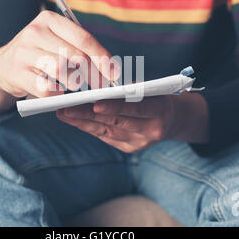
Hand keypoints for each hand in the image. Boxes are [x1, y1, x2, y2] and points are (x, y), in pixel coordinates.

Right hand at [0, 10, 119, 112]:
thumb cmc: (40, 52)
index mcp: (49, 19)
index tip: (114, 73)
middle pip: (75, 56)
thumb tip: (109, 68)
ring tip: (77, 85)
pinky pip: (46, 88)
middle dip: (93, 74)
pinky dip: (58, 94)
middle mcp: (35, 32)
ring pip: (61, 70)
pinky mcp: (18, 73)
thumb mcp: (55, 40)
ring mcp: (24, 52)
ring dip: (75, 82)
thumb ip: (79, 47)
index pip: (84, 38)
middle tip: (101, 86)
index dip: (102, 57)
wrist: (3, 65)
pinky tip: (59, 92)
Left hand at [57, 92, 208, 152]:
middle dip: (88, 115)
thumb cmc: (159, 97)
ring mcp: (140, 143)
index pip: (135, 109)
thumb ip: (132, 91)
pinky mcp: (130, 148)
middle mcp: (151, 130)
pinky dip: (90, 127)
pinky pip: (106, 136)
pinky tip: (75, 120)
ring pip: (107, 131)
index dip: (115, 107)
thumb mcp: (153, 90)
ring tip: (64, 114)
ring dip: (83, 122)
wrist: (175, 120)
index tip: (94, 103)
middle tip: (65, 108)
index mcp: (160, 111)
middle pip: (115, 122)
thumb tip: (102, 91)